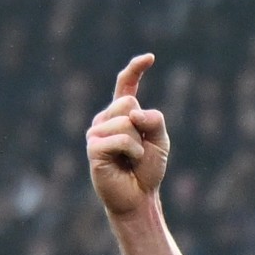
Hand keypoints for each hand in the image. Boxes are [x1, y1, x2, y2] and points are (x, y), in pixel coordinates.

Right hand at [85, 55, 169, 216]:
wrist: (138, 197)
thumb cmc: (147, 170)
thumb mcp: (160, 142)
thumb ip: (155, 121)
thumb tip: (134, 113)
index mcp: (121, 114)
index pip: (126, 85)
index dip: (135, 69)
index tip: (150, 57)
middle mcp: (105, 119)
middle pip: (129, 103)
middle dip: (142, 126)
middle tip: (139, 149)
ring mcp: (96, 132)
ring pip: (126, 122)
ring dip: (138, 143)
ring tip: (131, 159)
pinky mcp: (94, 147)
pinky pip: (121, 138)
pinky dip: (132, 151)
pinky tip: (126, 163)